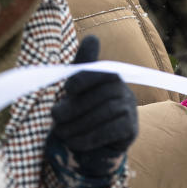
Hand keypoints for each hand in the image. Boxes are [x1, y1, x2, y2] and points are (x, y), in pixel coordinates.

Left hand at [46, 36, 137, 187]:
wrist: (91, 149)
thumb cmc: (79, 115)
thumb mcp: (74, 93)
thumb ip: (79, 69)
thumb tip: (93, 38)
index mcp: (108, 76)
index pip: (102, 71)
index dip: (86, 77)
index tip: (67, 88)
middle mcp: (123, 89)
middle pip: (102, 93)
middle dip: (76, 106)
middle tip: (55, 117)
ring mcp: (130, 109)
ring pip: (106, 112)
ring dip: (80, 124)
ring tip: (62, 133)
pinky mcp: (132, 129)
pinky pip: (112, 130)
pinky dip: (90, 137)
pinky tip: (75, 143)